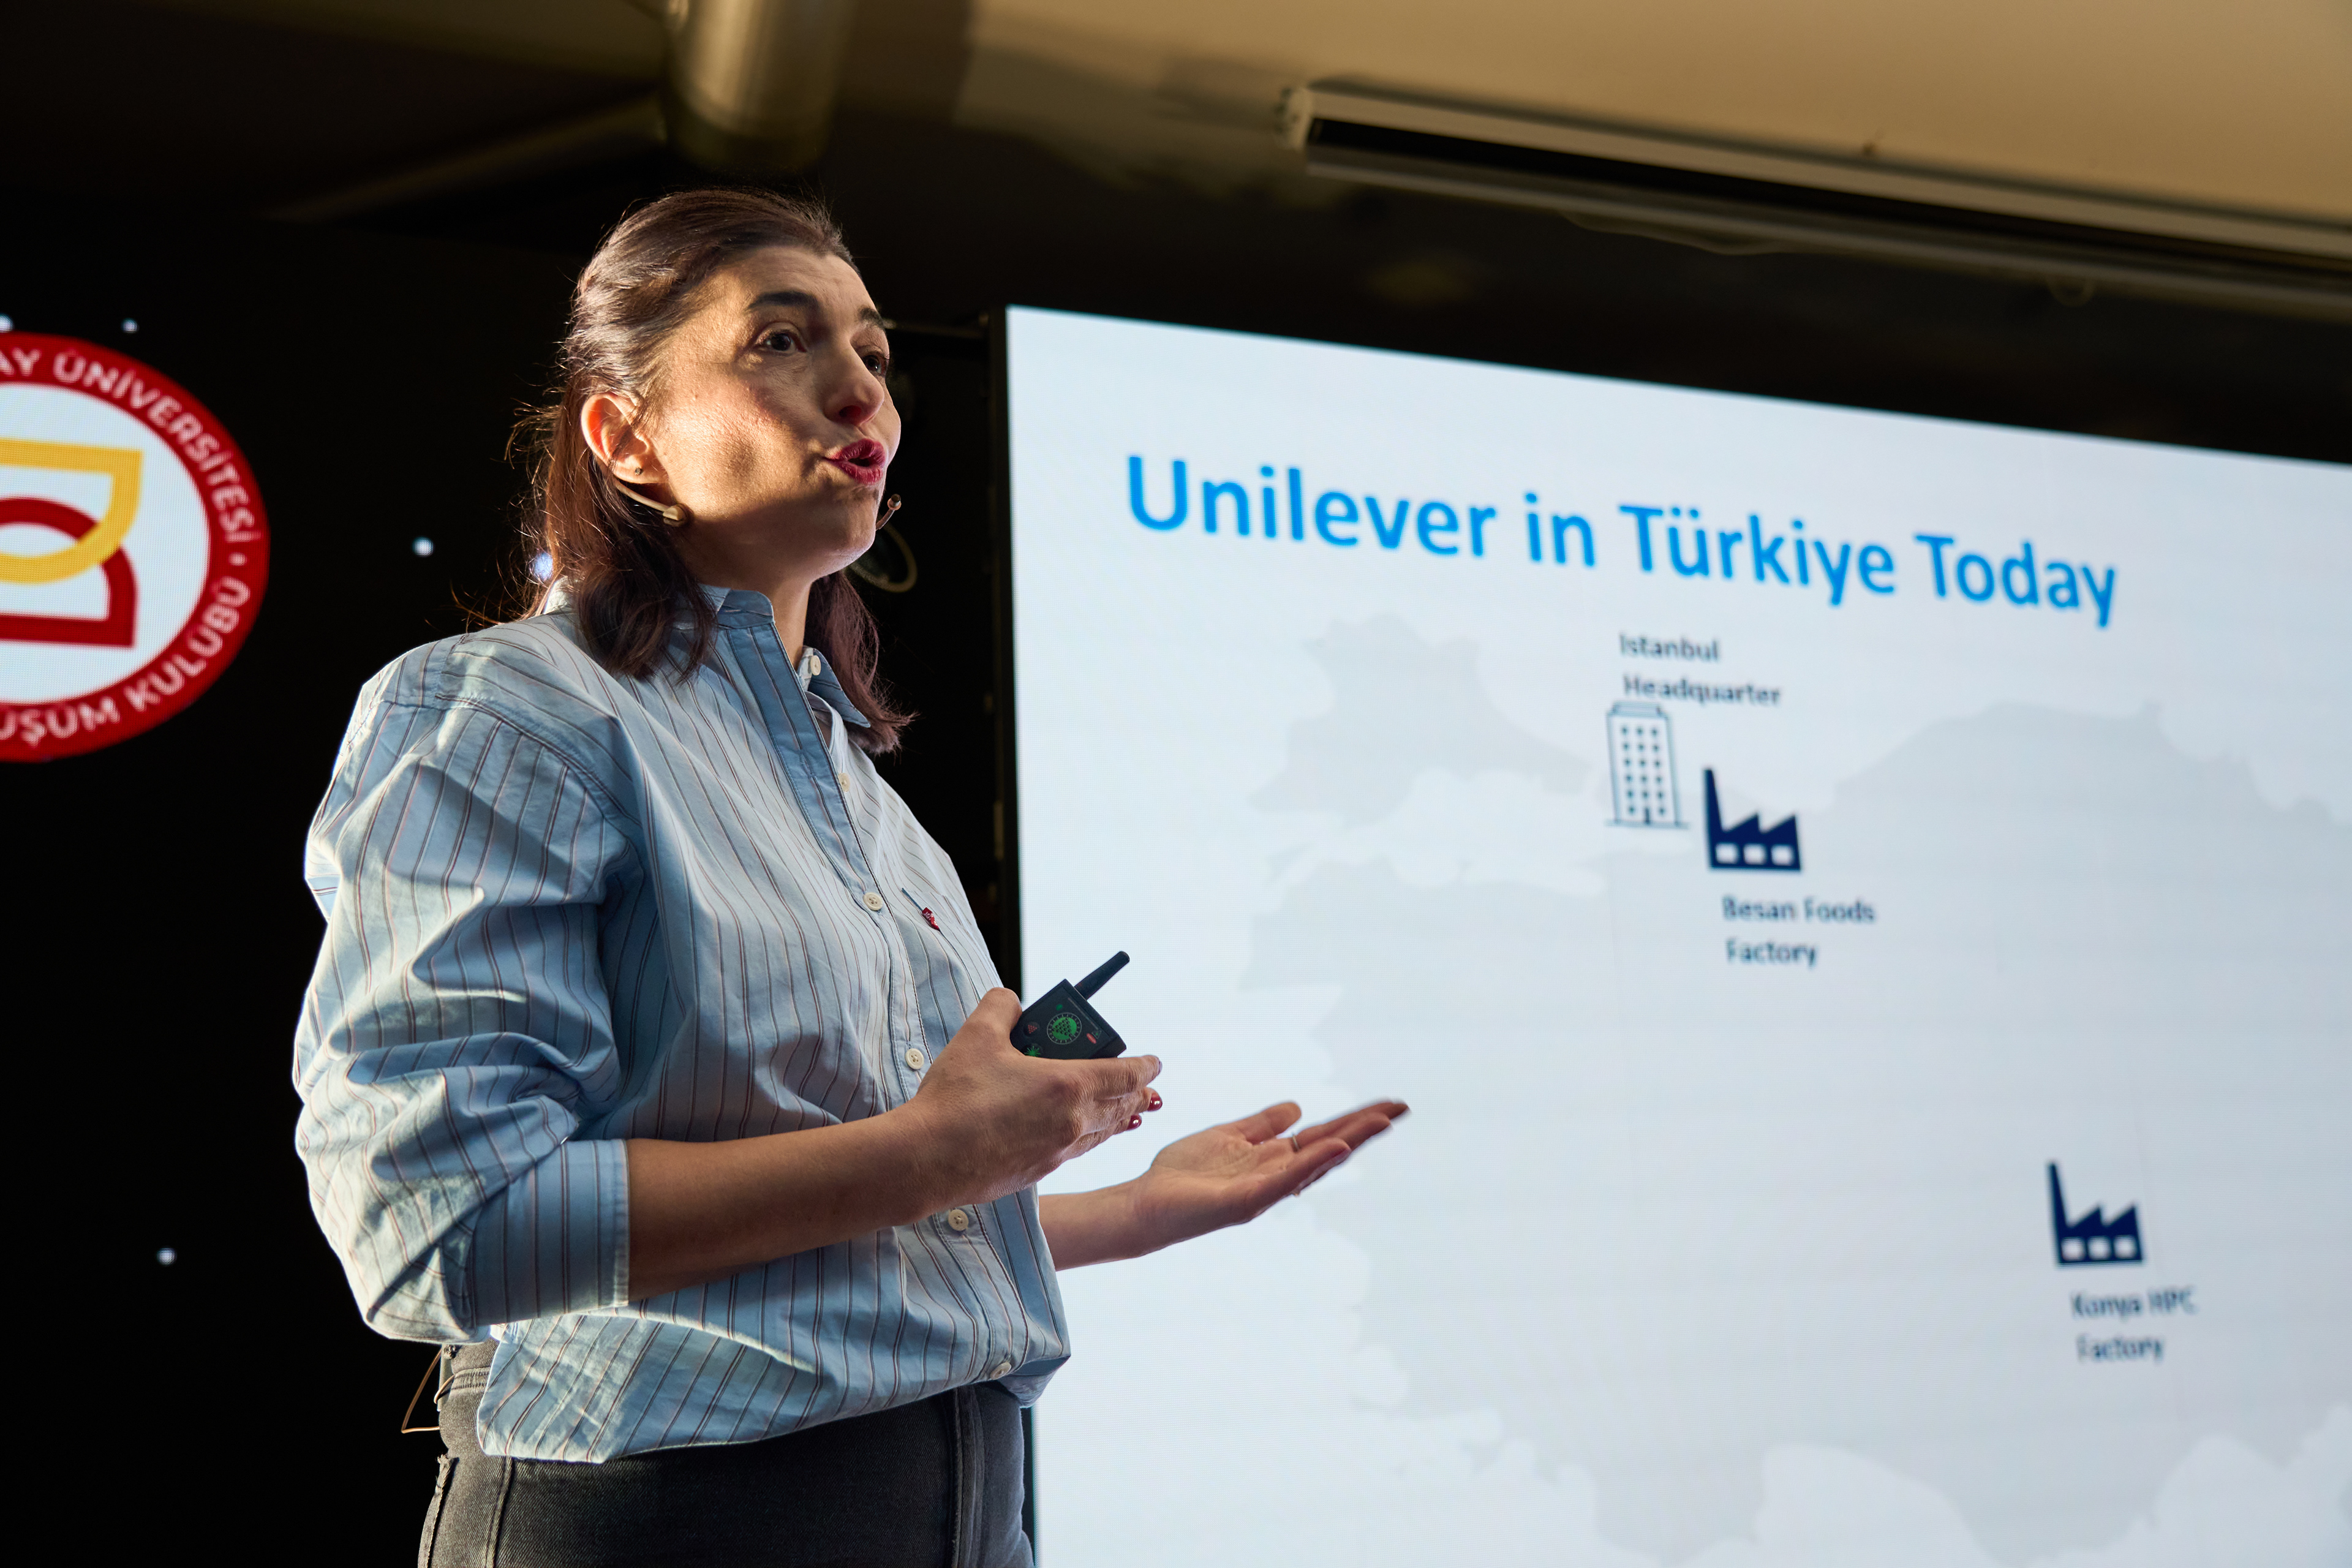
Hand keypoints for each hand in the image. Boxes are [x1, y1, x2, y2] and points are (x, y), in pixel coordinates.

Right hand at [902, 989, 1163, 1207]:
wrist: (929, 1159)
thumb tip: (1010, 1000)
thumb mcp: (977, 1035)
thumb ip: (1000, 1007)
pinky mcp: (1039, 1171)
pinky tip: (1083, 1138)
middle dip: (1138, 1094)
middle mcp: (1073, 1121)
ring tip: (1131, 1116)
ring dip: (1120, 1120)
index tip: (1155, 1062)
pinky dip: (1092, 1139)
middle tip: (1148, 1089)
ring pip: (1103, 1132)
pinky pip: (1078, 1151)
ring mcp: (1058, 1151)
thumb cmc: (955, 1097)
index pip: (1124, 1073)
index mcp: (1068, 1084)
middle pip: (1121, 1106)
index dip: (1145, 1066)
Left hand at [1042, 1099, 1407, 1265]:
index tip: (1387, 1105)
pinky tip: (1333, 1150)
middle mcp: (1277, 1177)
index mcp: (1273, 1159)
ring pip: (1316, 1164)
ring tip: (1380, 1123)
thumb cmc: (1181, 1175)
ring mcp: (1265, 1191)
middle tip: (1400, 1109)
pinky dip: (1311, 1166)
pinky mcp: (1245, 1202)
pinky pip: (1284, 1183)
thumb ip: (1262, 1125)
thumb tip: (1297, 1107)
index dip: (1355, 1120)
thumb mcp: (1227, 1137)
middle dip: (1365, 1129)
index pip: (1323, 1134)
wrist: (1146, 1203)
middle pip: (1330, 1147)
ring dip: (1349, 1143)